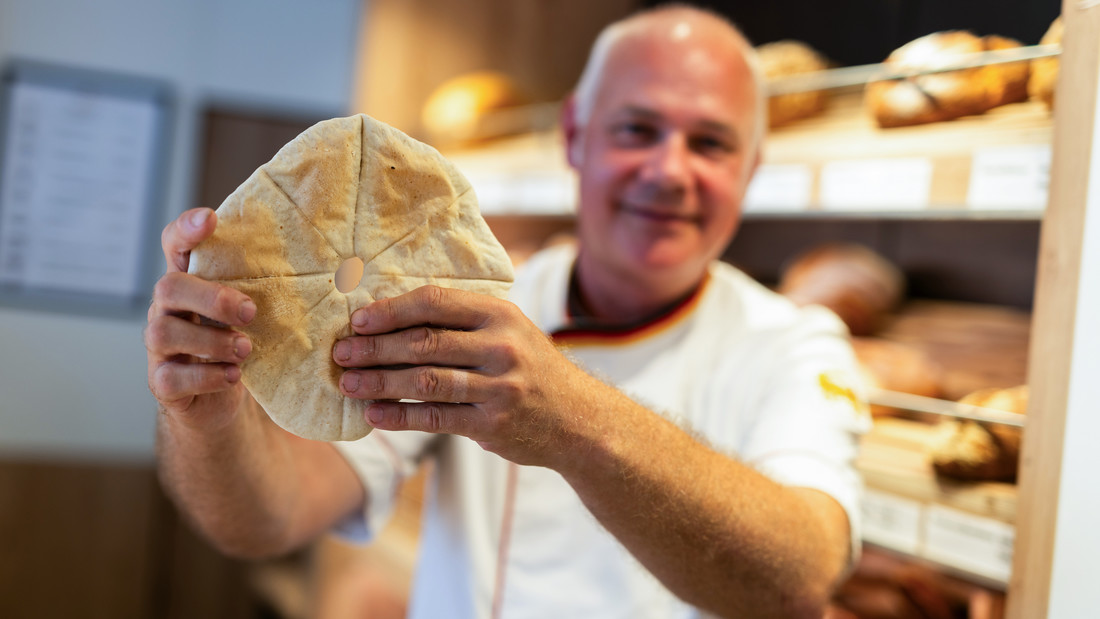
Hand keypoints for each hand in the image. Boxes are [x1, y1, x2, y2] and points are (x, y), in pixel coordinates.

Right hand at [145, 207, 256, 430]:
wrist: (220, 405)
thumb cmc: (240, 346)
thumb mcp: (254, 314)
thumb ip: (269, 289)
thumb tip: (338, 267)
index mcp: (192, 284)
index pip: (175, 245)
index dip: (186, 229)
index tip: (210, 219)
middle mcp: (168, 310)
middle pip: (168, 287)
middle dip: (212, 297)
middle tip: (251, 312)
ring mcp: (160, 348)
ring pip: (162, 332)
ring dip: (211, 341)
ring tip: (245, 349)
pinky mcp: (162, 383)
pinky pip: (171, 377)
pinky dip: (206, 376)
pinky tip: (233, 375)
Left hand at [333, 285, 599, 466]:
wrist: (578, 420)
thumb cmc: (531, 368)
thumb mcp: (510, 330)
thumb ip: (464, 320)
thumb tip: (391, 315)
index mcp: (501, 314)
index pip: (435, 303)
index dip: (391, 310)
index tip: (358, 320)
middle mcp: (502, 347)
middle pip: (424, 343)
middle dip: (375, 348)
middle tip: (340, 353)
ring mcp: (499, 388)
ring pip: (425, 382)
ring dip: (379, 383)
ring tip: (349, 384)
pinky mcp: (492, 424)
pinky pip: (434, 418)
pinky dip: (399, 416)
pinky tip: (374, 414)